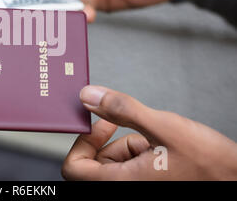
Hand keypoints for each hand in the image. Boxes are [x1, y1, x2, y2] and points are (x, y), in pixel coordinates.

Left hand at [62, 85, 236, 179]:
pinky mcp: (147, 184)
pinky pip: (129, 168)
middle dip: (110, 141)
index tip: (97, 125)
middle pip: (93, 164)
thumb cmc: (210, 166)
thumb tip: (90, 96)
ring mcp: (136, 186)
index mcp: (121, 183)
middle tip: (130, 126)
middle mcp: (125, 188)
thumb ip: (122, 110)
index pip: (73, 168)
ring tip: (155, 141)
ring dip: (128, 145)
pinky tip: (160, 148)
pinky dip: (139, 152)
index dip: (80, 143)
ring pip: (113, 164)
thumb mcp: (164, 128)